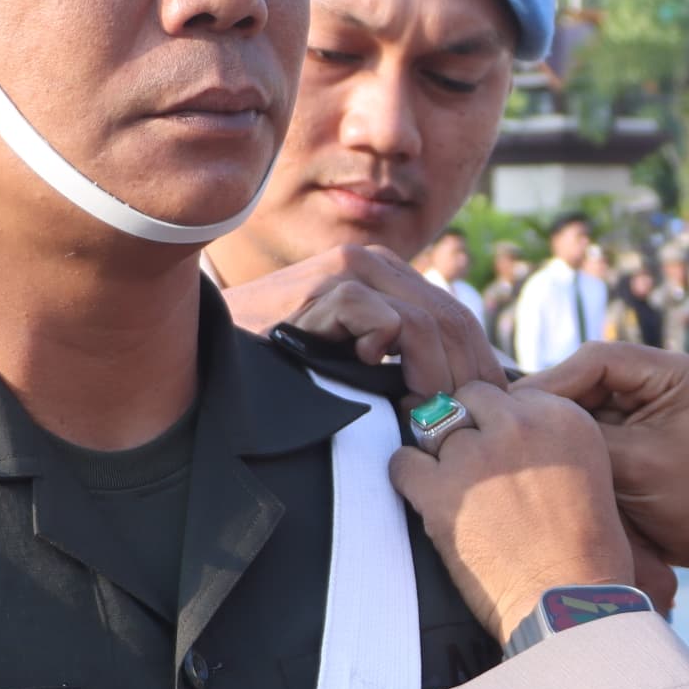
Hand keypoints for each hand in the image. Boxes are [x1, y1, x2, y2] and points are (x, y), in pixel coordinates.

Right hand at [223, 243, 505, 400]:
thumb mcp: (349, 357)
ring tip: (424, 415)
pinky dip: (394, 357)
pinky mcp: (323, 289)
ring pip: (429, 323)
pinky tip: (378, 383)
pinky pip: (385, 321)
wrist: (209, 353)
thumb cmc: (279, 365)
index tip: (479, 414)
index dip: (479, 368)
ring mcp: (348, 272)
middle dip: (467, 378)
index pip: (459, 319)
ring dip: (436, 377)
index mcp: (387, 276)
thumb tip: (457, 401)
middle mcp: (373, 264)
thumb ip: (394, 360)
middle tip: (459, 424)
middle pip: (455, 321)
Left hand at [384, 380, 634, 641]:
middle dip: (468, 428)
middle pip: (469, 399)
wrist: (570, 604)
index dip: (498, 423)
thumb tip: (500, 428)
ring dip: (441, 458)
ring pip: (435, 428)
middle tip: (474, 468)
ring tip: (457, 493)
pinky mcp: (442, 492)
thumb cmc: (585, 555)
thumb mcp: (588, 472)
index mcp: (564, 417)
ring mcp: (478, 456)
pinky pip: (403, 462)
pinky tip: (426, 497)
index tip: (502, 452)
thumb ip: (548, 439)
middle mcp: (520, 426)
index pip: (508, 394)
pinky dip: (408, 478)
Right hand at [530, 343, 688, 625]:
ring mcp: (643, 405)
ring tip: (519, 444)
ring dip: (556, 423)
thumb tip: (527, 417)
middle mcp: (656, 379)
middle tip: (508, 426)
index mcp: (670, 372)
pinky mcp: (632, 430)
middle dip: (550, 403)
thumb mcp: (632, 464)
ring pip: (581, 402)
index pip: (596, 360)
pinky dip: (569, 441)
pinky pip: (590, 426)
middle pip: (584, 377)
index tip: (517, 408)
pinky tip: (541, 456)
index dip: (552, 381)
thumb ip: (582, 435)